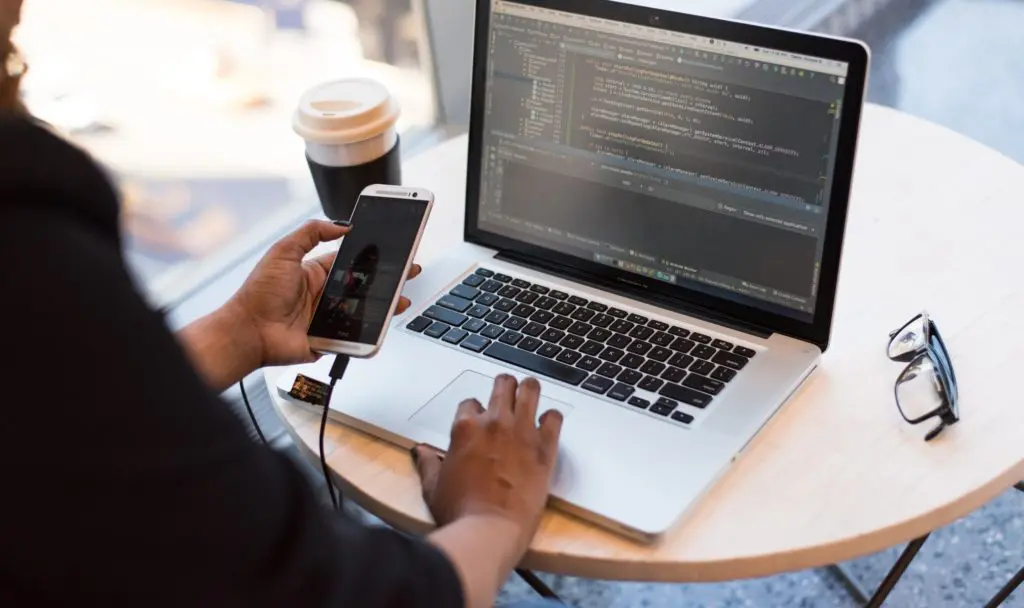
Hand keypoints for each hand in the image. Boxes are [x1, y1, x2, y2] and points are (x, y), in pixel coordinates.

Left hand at [231, 220, 420, 367]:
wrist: (249, 331)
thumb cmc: (259, 293)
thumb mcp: (283, 251)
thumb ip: (310, 233)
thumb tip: (340, 224)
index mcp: (314, 273)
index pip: (350, 262)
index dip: (371, 257)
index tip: (390, 250)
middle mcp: (324, 294)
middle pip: (363, 286)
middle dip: (386, 280)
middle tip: (407, 272)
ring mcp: (328, 318)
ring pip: (364, 310)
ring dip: (385, 305)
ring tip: (402, 298)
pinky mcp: (330, 339)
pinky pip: (355, 335)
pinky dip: (370, 331)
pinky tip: (384, 321)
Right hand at [413, 375, 562, 556]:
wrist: (489, 530)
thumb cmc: (460, 512)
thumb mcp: (433, 487)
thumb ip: (428, 464)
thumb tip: (421, 452)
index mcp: (465, 429)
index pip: (470, 403)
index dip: (475, 411)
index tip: (479, 421)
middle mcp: (494, 423)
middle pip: (503, 385)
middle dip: (505, 387)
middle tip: (508, 394)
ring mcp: (521, 431)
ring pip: (530, 389)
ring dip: (530, 390)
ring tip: (531, 394)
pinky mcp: (545, 447)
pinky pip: (554, 417)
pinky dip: (552, 418)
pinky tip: (548, 425)